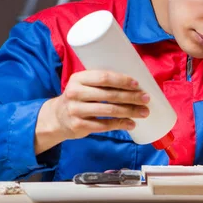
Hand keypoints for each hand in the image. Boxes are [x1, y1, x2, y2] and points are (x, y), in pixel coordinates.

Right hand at [35, 70, 149, 153]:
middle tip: (146, 99)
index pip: (103, 77)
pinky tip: (131, 124)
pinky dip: (120, 124)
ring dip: (130, 111)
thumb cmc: (79, 97)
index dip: (122, 80)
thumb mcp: (83, 85)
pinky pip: (104, 125)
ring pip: (109, 111)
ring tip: (144, 112)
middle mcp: (75, 93)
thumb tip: (134, 84)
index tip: (137, 84)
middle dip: (131, 97)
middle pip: (109, 95)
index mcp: (78, 78)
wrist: (57, 118)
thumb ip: (101, 82)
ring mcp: (76, 110)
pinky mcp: (79, 126)